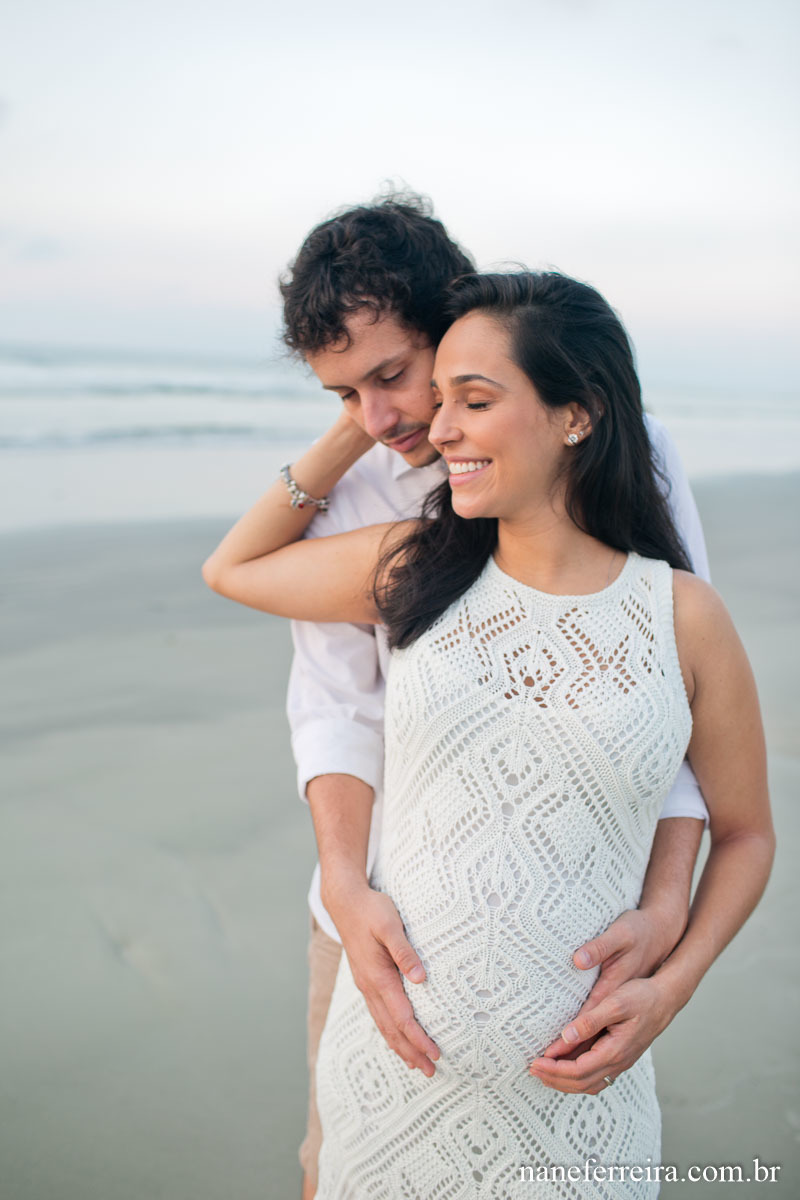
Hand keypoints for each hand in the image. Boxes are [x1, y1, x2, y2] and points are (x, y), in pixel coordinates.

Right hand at [325, 881, 438, 1075]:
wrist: (344, 901)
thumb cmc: (371, 910)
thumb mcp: (390, 925)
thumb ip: (405, 951)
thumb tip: (421, 978)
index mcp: (378, 977)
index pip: (402, 1017)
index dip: (418, 1038)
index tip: (435, 1054)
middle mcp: (370, 986)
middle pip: (391, 1029)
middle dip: (411, 1052)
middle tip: (430, 1071)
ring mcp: (365, 984)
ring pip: (382, 1024)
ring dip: (399, 1046)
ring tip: (415, 1064)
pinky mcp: (366, 979)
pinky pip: (378, 1014)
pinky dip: (389, 1031)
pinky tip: (395, 1036)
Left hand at [528, 906, 684, 1093]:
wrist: (666, 998)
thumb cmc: (642, 997)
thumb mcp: (615, 1003)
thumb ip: (590, 1021)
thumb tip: (566, 1037)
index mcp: (615, 1051)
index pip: (578, 1071)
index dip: (554, 1069)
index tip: (535, 1061)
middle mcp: (618, 1062)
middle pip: (581, 1083)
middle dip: (554, 1079)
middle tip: (531, 1069)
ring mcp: (620, 1062)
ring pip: (589, 1084)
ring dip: (564, 1081)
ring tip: (543, 1071)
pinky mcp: (620, 1057)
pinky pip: (596, 1077)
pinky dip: (577, 1077)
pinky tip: (566, 1067)